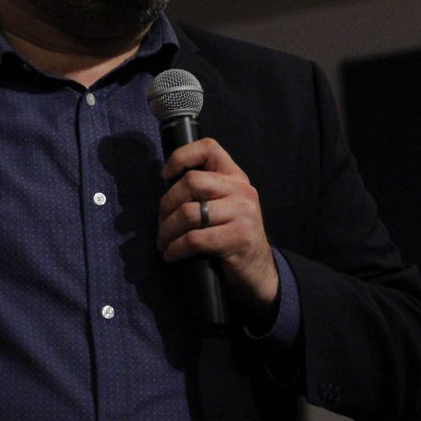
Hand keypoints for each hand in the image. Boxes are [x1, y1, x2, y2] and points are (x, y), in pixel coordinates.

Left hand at [156, 138, 279, 317]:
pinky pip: (194, 239)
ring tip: (163, 242)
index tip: (165, 176)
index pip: (208, 148)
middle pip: (191, 182)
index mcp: (236, 177)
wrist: (259, 271)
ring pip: (188, 213)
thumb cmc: (232, 236)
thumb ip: (205, 191)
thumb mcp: (225, 206)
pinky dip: (176, 248)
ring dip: (167, 230)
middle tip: (161, 223)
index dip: (181, 156)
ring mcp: (243, 214)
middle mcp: (242, 191)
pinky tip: (172, 255)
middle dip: (166, 204)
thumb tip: (165, 186)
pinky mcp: (238, 238)